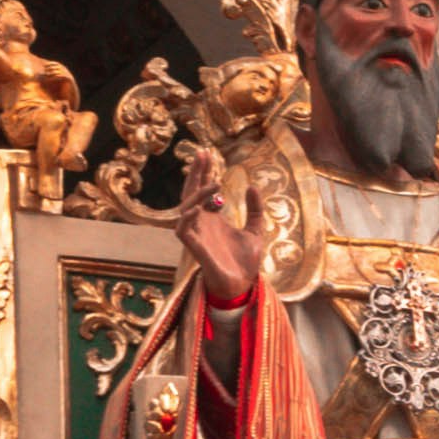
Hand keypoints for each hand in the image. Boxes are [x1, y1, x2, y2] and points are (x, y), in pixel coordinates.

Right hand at [175, 147, 261, 310]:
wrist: (243, 285)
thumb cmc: (245, 261)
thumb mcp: (256, 230)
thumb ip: (255, 210)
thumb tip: (252, 186)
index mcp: (214, 218)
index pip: (204, 190)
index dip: (204, 172)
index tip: (208, 153)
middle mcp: (202, 223)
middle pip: (192, 193)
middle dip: (196, 174)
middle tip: (202, 154)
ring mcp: (196, 235)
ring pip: (186, 208)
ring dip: (197, 194)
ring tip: (213, 181)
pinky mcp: (194, 248)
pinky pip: (182, 230)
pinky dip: (186, 218)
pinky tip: (196, 208)